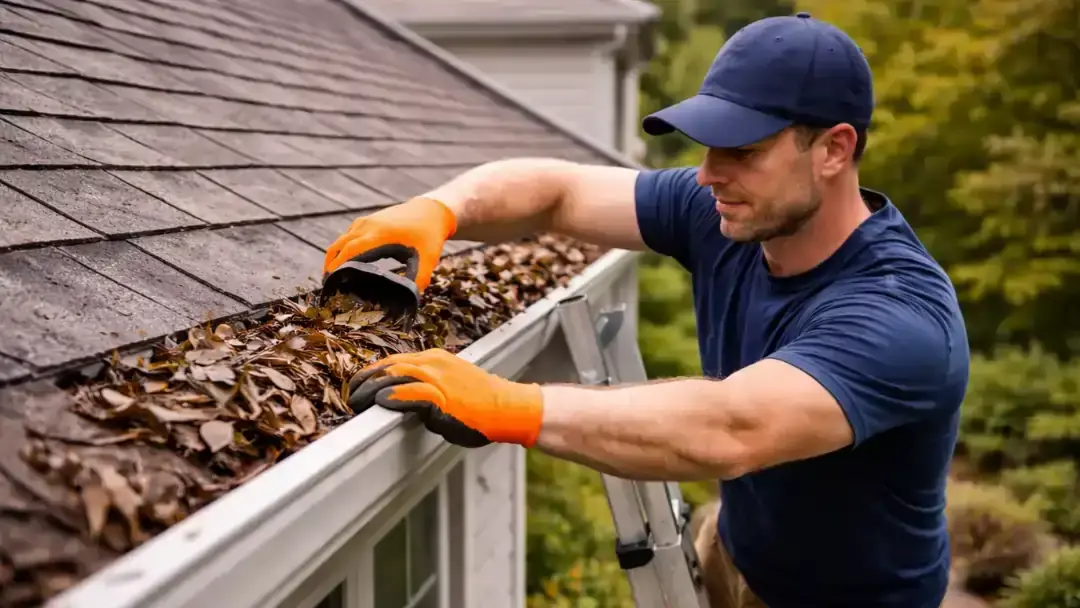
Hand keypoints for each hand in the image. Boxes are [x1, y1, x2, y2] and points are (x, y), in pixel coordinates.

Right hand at [323, 197, 456, 291]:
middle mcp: (368, 226)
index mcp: (380, 234)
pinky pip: (347, 236)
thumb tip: (412, 298)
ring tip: (332, 277)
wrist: (430, 210)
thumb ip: (420, 278)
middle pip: (339, 246)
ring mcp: (365, 222)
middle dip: (330, 265)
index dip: (338, 267)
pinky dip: (341, 249)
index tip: (330, 283)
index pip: (350, 251)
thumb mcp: (429, 257)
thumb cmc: (429, 235)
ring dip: (333, 257)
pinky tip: (344, 263)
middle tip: (327, 286)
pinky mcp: (366, 221)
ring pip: (340, 240)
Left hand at [347, 349, 543, 447]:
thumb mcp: (451, 385)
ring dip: (371, 390)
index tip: (359, 385)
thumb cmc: (482, 402)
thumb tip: (402, 399)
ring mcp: (438, 379)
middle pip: (388, 366)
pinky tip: (379, 402)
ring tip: (357, 402)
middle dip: (365, 381)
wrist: (508, 406)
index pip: (394, 361)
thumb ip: (427, 387)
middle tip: (351, 396)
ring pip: (393, 377)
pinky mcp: (442, 397)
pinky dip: (391, 396)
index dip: (372, 374)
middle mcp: (433, 363)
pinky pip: (410, 393)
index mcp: (434, 358)